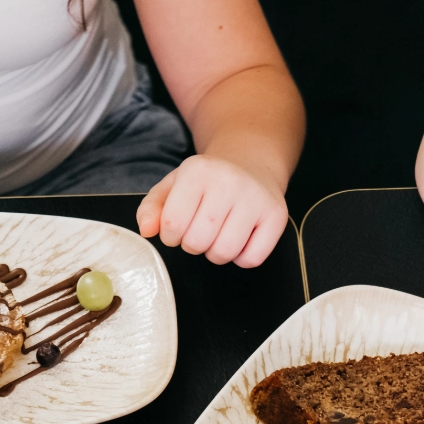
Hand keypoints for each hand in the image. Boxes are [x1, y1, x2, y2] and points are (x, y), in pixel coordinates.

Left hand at [137, 154, 286, 267]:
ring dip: (216, 253)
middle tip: (200, 230)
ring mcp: (255, 199)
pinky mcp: (276, 216)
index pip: (172, 224)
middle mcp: (229, 181)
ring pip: (224, 253)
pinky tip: (240, 239)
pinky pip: (251, 259)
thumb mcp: (175, 185)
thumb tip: (147, 230)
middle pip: (197, 242)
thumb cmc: (208, 181)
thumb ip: (153, 207)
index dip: (170, 235)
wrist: (252, 164)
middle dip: (193, 245)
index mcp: (198, 170)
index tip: (178, 227)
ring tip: (218, 234)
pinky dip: (242, 258)